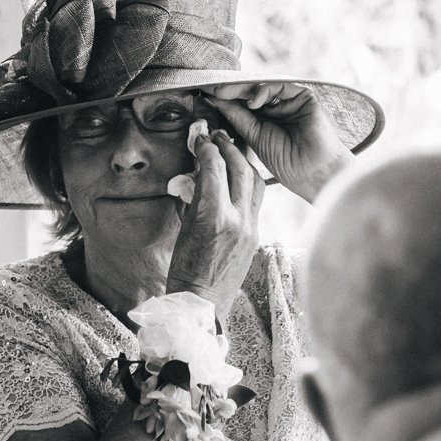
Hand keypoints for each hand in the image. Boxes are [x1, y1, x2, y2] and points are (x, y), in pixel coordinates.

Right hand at [167, 128, 262, 315]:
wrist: (201, 303)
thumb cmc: (184, 269)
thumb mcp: (183, 230)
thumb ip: (193, 199)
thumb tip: (197, 175)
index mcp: (214, 218)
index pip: (215, 169)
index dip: (207, 148)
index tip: (200, 138)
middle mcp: (237, 220)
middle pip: (240, 170)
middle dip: (228, 148)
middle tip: (217, 136)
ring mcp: (250, 229)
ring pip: (255, 182)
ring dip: (243, 162)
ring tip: (231, 150)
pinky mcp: (255, 236)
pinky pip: (256, 201)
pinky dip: (248, 183)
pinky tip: (238, 177)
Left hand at [205, 82, 351, 203]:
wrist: (313, 172)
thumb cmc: (287, 163)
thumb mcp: (254, 137)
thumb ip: (238, 117)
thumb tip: (216, 101)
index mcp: (265, 121)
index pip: (241, 105)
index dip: (224, 100)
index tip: (203, 96)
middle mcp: (277, 109)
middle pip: (250, 94)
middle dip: (229, 91)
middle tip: (209, 88)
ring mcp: (290, 102)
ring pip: (262, 88)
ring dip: (241, 89)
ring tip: (224, 93)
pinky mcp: (304, 97)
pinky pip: (280, 86)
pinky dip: (264, 90)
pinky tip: (253, 101)